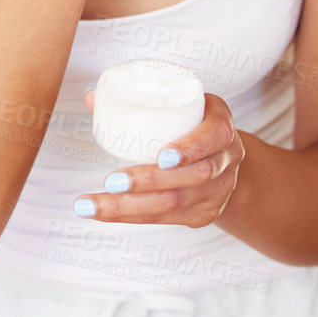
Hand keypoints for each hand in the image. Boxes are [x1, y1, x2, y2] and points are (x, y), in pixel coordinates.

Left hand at [73, 91, 244, 226]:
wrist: (222, 159)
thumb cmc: (191, 125)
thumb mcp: (177, 106)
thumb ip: (137, 100)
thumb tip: (91, 97)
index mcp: (221, 127)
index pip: (214, 137)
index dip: (191, 147)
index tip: (162, 156)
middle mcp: (226, 161)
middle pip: (191, 176)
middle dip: (148, 181)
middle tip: (110, 181)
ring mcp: (218, 191)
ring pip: (175, 203)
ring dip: (130, 206)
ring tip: (93, 204)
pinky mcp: (204, 214)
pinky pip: (167, 219)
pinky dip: (132, 217)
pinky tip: (104, 214)